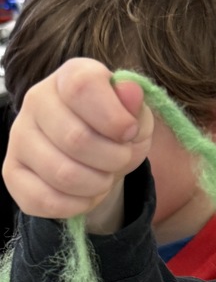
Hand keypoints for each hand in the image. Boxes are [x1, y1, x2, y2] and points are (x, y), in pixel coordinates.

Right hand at [2, 58, 152, 228]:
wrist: (98, 159)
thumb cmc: (116, 131)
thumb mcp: (137, 117)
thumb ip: (135, 105)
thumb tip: (131, 91)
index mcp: (70, 76)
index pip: (82, 87)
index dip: (114, 117)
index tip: (129, 132)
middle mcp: (36, 100)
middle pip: (76, 139)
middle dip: (113, 159)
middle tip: (120, 160)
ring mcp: (19, 137)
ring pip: (63, 174)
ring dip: (97, 184)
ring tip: (103, 177)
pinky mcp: (12, 172)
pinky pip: (44, 200)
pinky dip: (77, 205)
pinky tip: (85, 194)